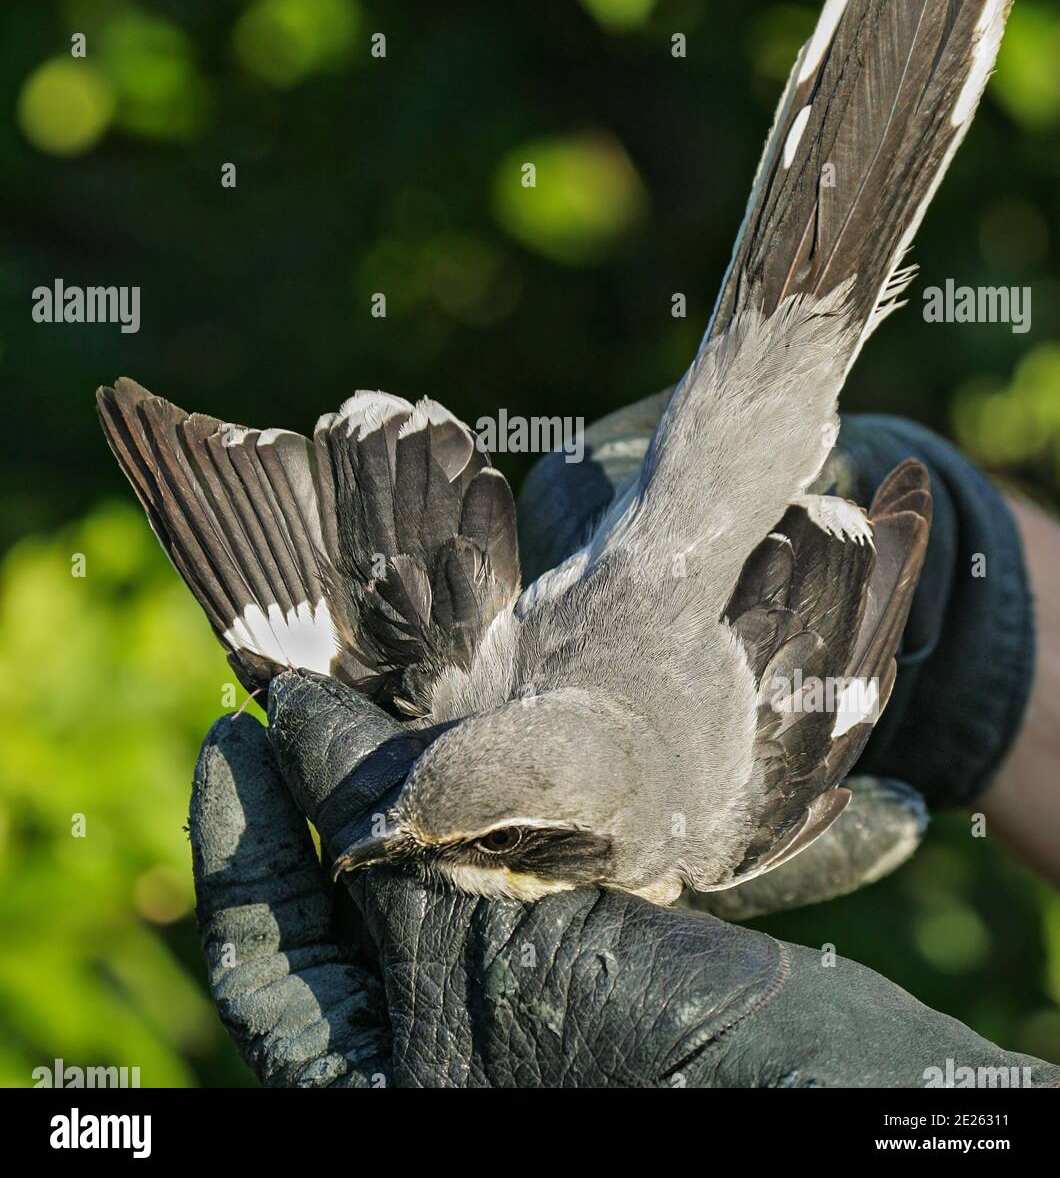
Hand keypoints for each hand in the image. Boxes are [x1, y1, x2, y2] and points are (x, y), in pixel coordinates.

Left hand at [188, 673, 1057, 1086]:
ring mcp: (483, 1008)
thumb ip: (383, 828)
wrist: (821, 1090)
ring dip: (399, 785)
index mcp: (365, 1083)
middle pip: (331, 905)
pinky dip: (469, 802)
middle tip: (307, 684)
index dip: (238, 829)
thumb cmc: (645, 1057)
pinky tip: (468, 736)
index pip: (261, 949)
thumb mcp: (481, 941)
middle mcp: (412, 1050)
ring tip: (381, 689)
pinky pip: (480, 873)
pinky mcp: (553, 962)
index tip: (236, 720)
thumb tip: (297, 714)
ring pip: (408, 879)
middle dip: (318, 792)